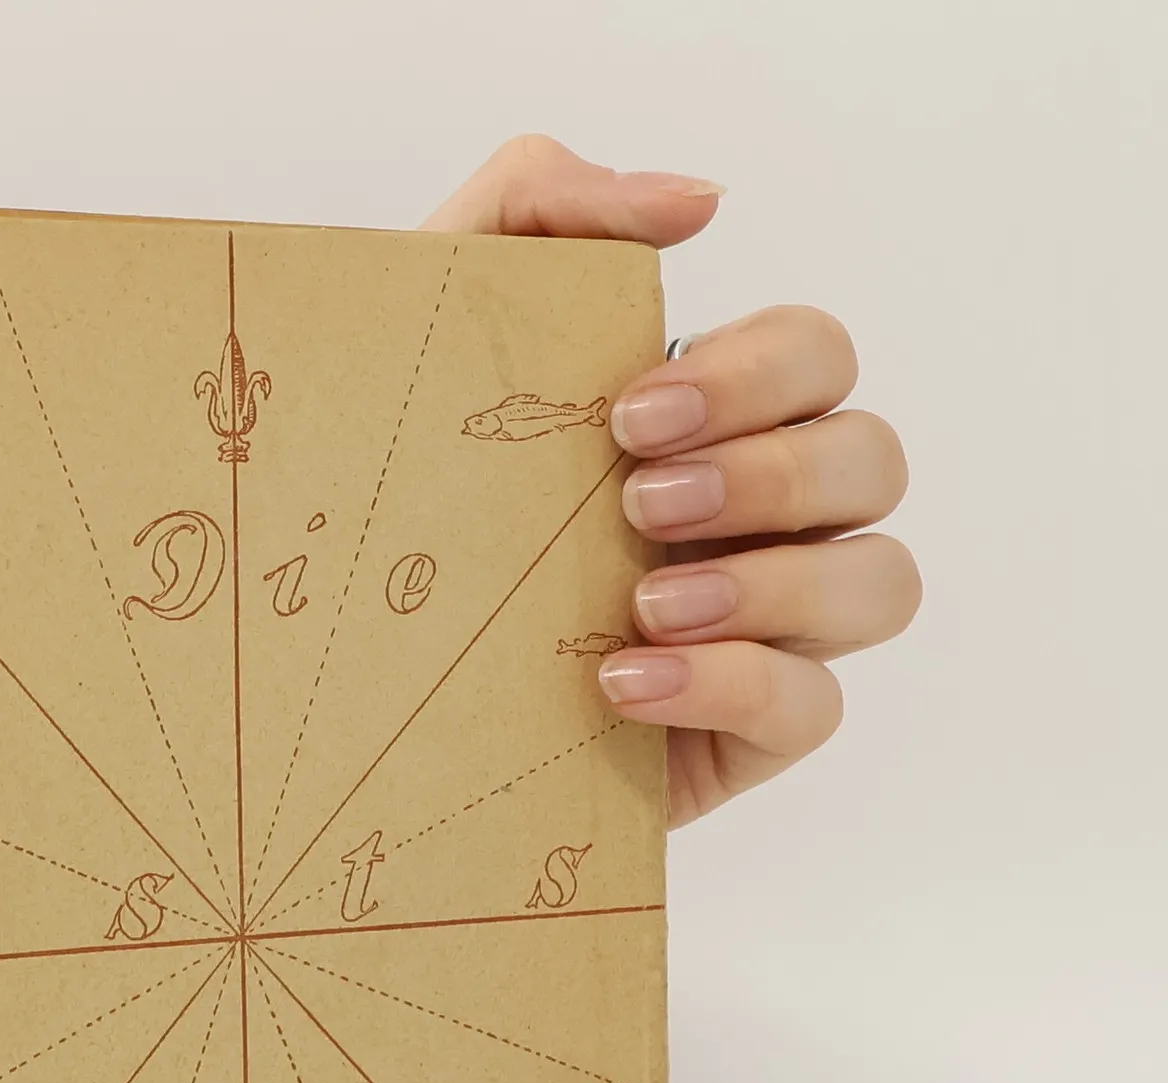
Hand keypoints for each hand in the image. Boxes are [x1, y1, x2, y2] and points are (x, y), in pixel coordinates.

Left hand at [425, 138, 919, 825]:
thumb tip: (697, 202)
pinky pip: (813, 707)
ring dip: (775, 584)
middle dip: (768, 475)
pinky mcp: (742, 734)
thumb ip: (536, 209)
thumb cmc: (398, 491)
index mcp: (712, 420)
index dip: (758, 376)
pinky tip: (622, 684)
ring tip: (644, 603)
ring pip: (879, 583)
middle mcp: (760, 515)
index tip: (630, 417)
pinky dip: (732, 686)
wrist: (349, 667)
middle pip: (871, 460)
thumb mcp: (430, 326)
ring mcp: (766, 626)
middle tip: (638, 502)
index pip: (818, 357)